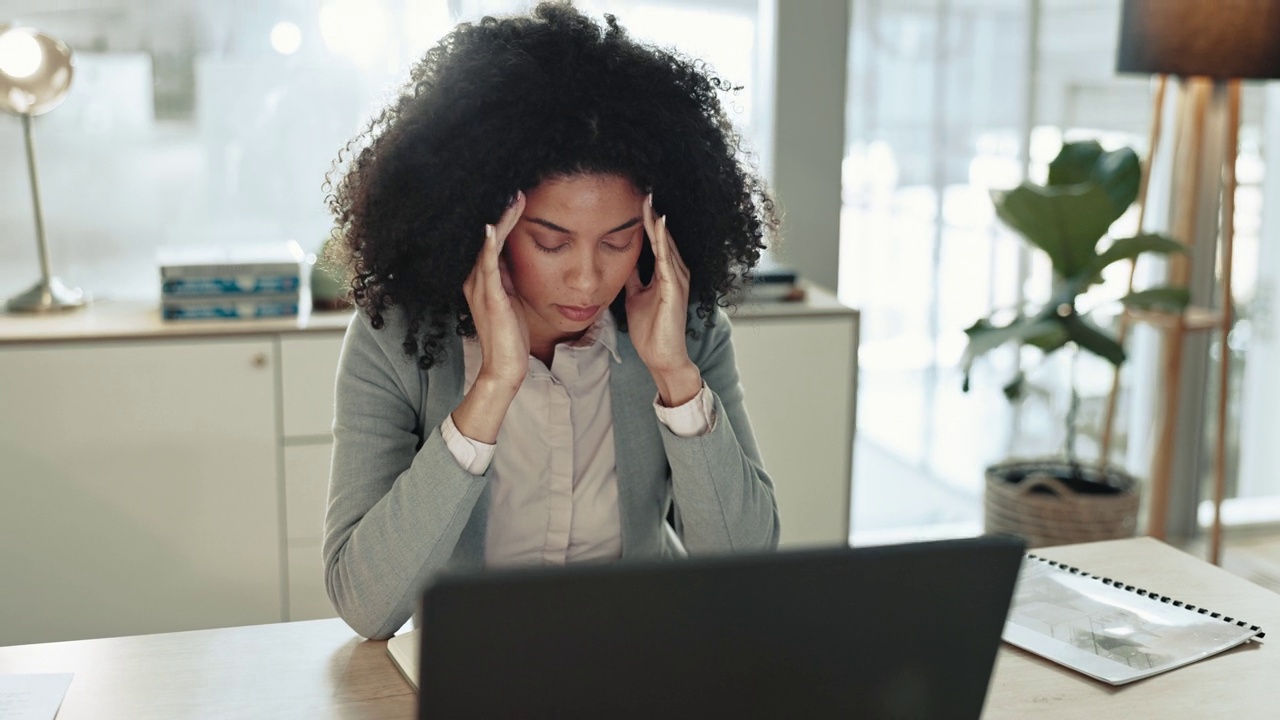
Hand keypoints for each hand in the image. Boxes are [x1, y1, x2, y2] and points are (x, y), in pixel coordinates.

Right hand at [462, 192, 528, 392]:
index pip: (492, 242)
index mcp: (482, 280)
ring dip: (501, 221)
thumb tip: (518, 258)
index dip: (504, 219)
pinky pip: (487, 267)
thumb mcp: (513, 300)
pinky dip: (490, 246)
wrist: (506, 368)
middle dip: (502, 213)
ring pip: (488, 246)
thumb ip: (511, 278)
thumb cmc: (512, 336)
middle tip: (517, 188)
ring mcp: (481, 289)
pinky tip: (494, 228)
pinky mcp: (490, 299)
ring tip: (513, 198)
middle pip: (488, 238)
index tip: (518, 197)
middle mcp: (476, 280)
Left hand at [625, 195, 702, 406]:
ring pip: (666, 244)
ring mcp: (677, 281)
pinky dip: (662, 242)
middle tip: (644, 189)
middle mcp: (676, 273)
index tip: (637, 200)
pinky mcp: (674, 290)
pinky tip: (657, 225)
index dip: (647, 221)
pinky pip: (667, 260)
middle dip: (653, 214)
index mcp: (666, 273)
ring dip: (658, 222)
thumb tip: (621, 260)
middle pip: (664, 237)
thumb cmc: (650, 330)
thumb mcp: (635, 296)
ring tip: (649, 200)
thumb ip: (633, 278)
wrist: (661, 357)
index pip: (656, 240)